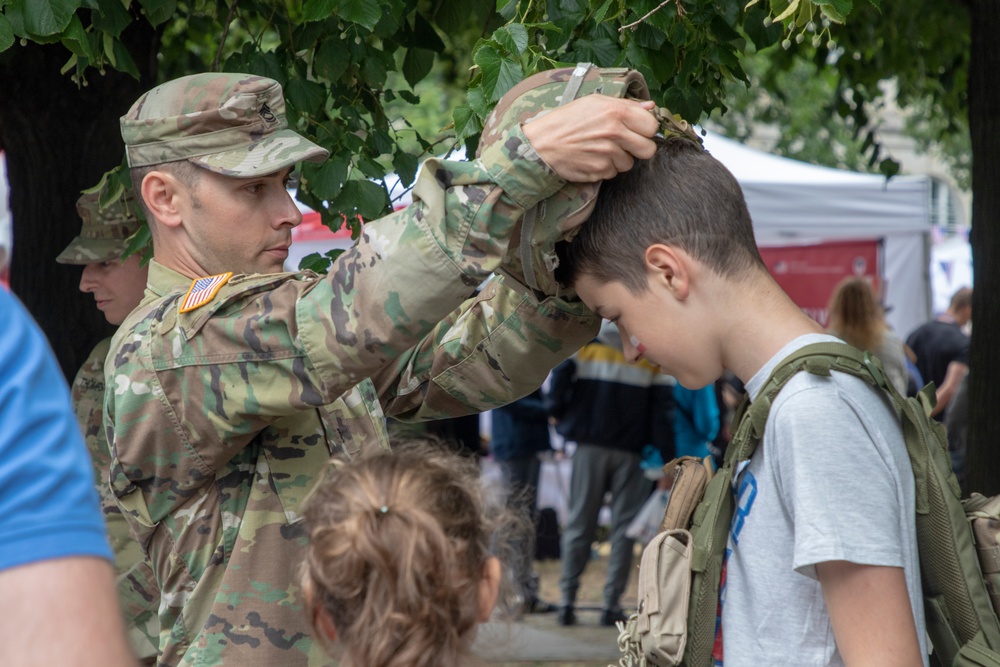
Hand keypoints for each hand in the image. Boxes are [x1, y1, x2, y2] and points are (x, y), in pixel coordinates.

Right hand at [522, 96, 658, 181]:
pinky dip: (605, 168)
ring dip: (618, 159)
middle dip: (638, 148)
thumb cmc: (566, 121)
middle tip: (624, 144)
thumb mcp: (594, 103)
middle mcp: (615, 133)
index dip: (645, 129)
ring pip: (629, 163)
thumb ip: (625, 104)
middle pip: (648, 149)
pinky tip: (591, 158)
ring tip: (600, 149)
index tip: (636, 130)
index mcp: (616, 112)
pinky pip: (613, 173)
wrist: (540, 144)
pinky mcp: (599, 171)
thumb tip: (650, 106)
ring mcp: (608, 154)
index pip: (651, 126)